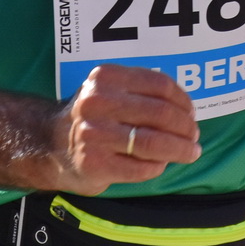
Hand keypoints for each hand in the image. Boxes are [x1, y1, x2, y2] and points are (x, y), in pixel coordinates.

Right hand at [41, 65, 200, 194]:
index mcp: (106, 77)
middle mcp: (97, 102)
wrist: (50, 144)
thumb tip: (187, 110)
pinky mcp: (94, 163)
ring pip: (154, 143)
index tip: (192, 113)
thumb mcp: (110, 90)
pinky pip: (141, 168)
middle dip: (186, 128)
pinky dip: (158, 167)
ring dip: (180, 149)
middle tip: (195, 136)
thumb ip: (142, 93)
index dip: (183, 101)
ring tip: (191, 152)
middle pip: (160, 114)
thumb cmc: (93, 116)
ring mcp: (94, 134)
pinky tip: (160, 164)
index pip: (159, 85)